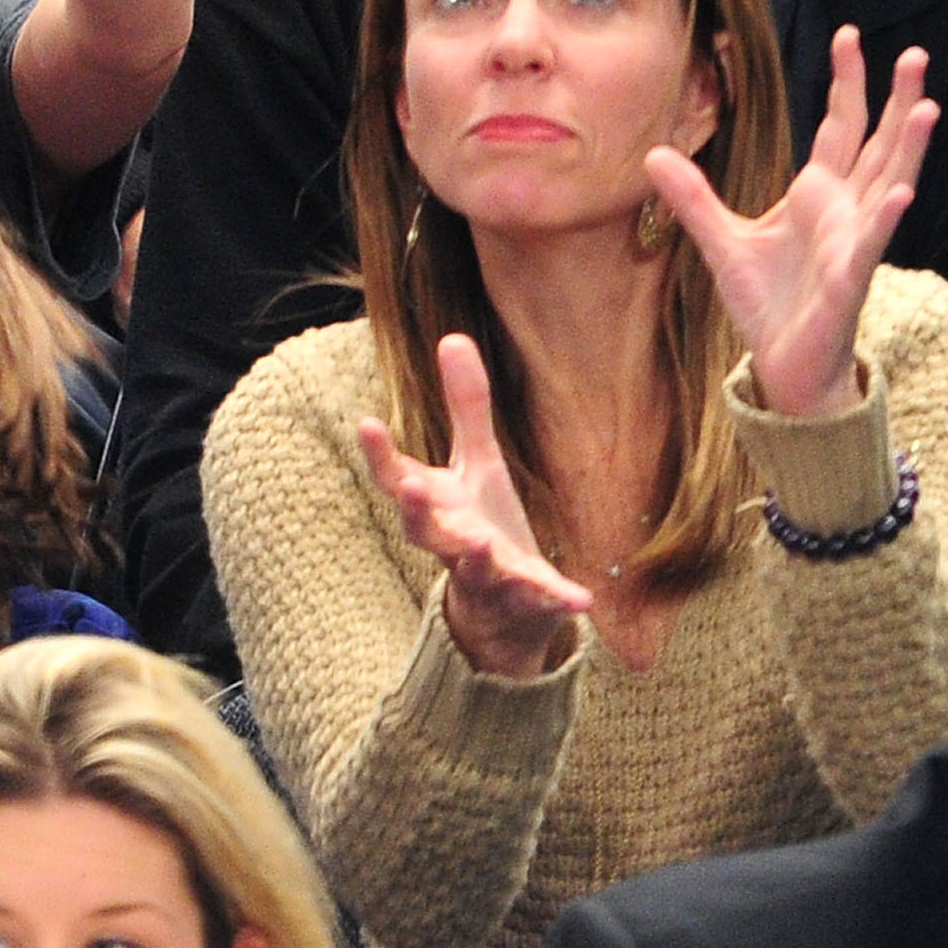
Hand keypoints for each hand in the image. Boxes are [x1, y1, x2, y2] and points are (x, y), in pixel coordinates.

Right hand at [356, 334, 591, 679]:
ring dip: (477, 556)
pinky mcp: (526, 601)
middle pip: (422, 530)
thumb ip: (466, 407)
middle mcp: (452, 542)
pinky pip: (539, 602)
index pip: (395, 480)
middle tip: (409, 486)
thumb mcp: (476, 464)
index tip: (366, 421)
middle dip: (414, 511)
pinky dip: (558, 600)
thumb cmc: (481, 524)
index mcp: (437, 507)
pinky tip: (581, 599)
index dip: (378, 454)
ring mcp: (486, 576)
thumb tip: (452, 336)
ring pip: (474, 569)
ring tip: (483, 541)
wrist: (503, 612)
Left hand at [646, 28, 933, 417]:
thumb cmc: (767, 302)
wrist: (784, 363)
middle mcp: (845, 211)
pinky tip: (902, 191)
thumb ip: (693, 198)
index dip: (847, 84)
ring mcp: (853, 243)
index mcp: (818, 195)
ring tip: (927, 107)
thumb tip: (654, 154)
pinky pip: (870, 244)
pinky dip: (885, 217)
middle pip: (878, 144)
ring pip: (889, 184)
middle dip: (896, 101)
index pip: (841, 127)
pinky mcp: (850, 280)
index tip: (850, 35)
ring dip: (908, 147)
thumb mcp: (721, 241)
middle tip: (914, 54)